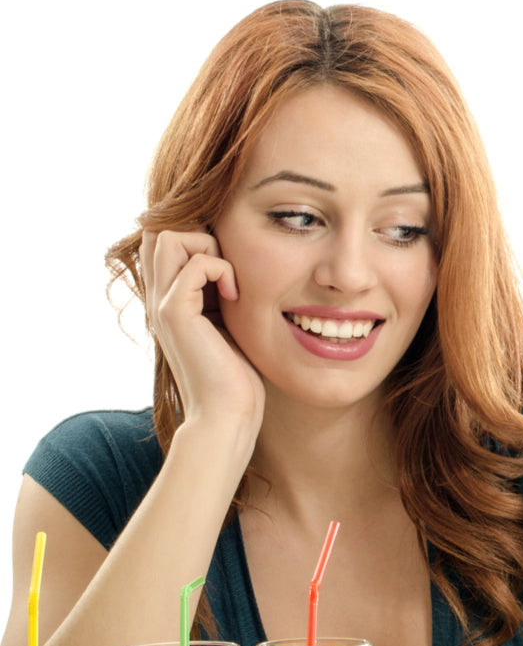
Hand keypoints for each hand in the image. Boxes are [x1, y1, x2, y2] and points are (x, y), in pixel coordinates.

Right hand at [140, 229, 265, 435]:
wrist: (227, 415)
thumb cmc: (237, 378)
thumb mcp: (231, 326)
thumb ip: (224, 297)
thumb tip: (241, 271)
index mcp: (171, 300)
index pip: (164, 242)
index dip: (197, 238)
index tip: (230, 266)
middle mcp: (159, 298)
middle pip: (159, 230)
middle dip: (200, 234)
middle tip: (230, 268)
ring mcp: (164, 304)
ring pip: (167, 236)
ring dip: (208, 247)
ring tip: (231, 281)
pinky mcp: (176, 313)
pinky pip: (196, 264)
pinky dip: (222, 269)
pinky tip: (237, 298)